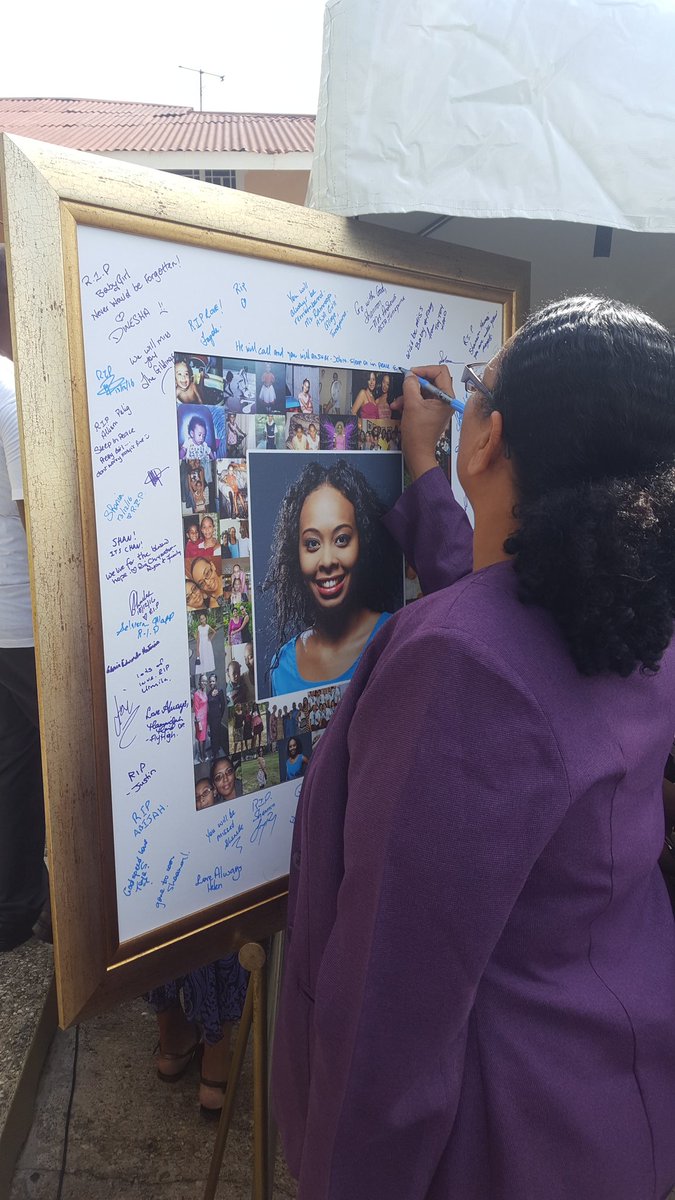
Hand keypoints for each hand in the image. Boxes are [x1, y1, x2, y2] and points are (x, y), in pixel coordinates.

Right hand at [391, 366, 454, 481]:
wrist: (418, 452)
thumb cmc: (418, 432)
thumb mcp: (412, 405)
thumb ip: (410, 386)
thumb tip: (409, 375)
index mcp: (447, 397)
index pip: (440, 372)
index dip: (424, 370)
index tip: (411, 373)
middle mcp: (445, 400)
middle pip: (432, 380)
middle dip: (415, 383)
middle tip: (404, 384)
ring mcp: (439, 406)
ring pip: (424, 391)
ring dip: (409, 393)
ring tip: (398, 402)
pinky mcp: (431, 412)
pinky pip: (421, 400)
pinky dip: (410, 401)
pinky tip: (399, 406)